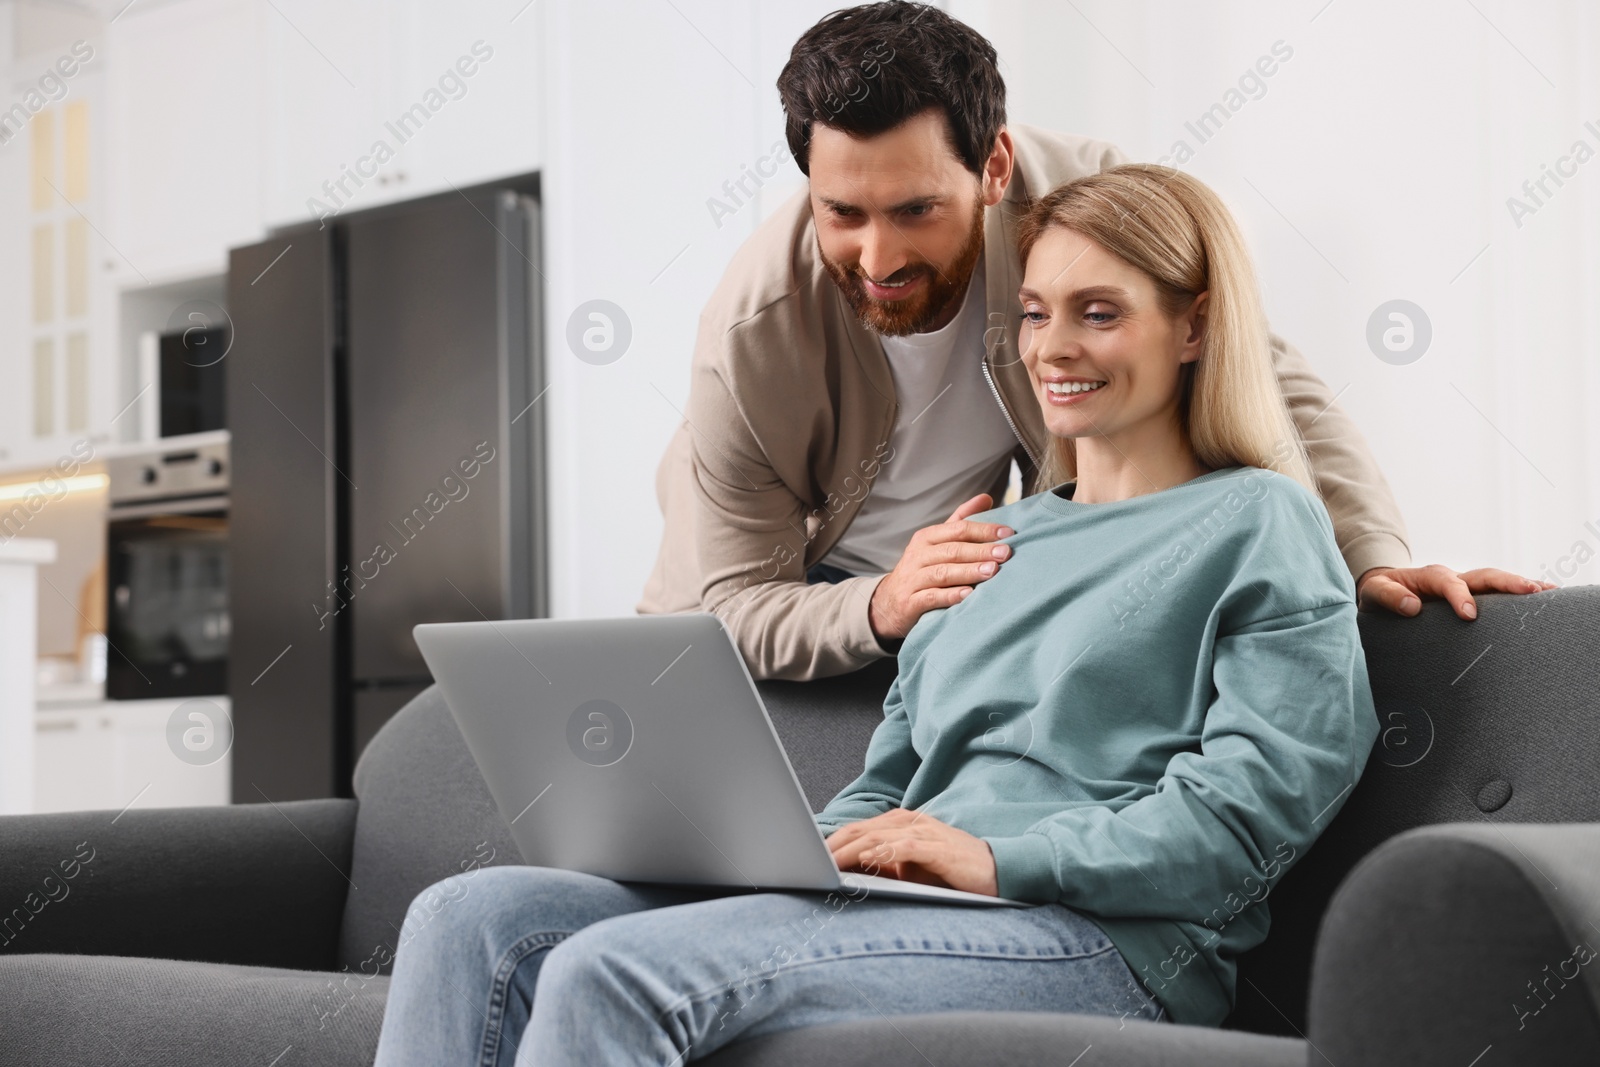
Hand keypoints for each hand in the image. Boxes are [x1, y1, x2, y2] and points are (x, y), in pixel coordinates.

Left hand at [824, 808, 998, 896]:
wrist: (999, 871)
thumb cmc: (953, 872)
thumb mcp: (913, 870)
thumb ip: (886, 867)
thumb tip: (851, 874)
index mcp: (902, 824)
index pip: (860, 830)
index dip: (833, 842)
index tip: (810, 856)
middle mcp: (910, 822)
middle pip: (862, 830)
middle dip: (833, 845)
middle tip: (808, 860)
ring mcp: (924, 832)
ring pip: (878, 837)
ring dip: (849, 850)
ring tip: (827, 863)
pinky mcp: (937, 848)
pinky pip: (904, 848)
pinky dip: (882, 853)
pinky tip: (865, 861)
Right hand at [868, 495, 1013, 640]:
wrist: (889, 603)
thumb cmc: (922, 569)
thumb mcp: (937, 542)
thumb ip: (960, 521)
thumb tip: (986, 498)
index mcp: (927, 537)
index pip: (958, 529)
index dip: (983, 530)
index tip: (1008, 533)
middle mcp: (918, 555)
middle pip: (952, 550)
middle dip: (980, 550)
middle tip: (1005, 553)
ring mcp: (913, 579)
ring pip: (943, 572)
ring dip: (969, 571)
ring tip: (992, 571)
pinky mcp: (911, 602)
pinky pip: (931, 597)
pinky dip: (950, 595)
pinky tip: (968, 595)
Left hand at [1356, 564, 1555, 620]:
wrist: (1383, 591)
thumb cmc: (1379, 593)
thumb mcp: (1374, 593)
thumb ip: (1389, 597)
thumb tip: (1413, 607)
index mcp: (1429, 577)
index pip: (1448, 582)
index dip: (1460, 597)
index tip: (1469, 615)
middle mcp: (1452, 578)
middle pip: (1484, 575)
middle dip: (1507, 582)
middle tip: (1531, 592)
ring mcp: (1466, 587)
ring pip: (1497, 583)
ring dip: (1522, 586)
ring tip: (1550, 593)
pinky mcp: (1472, 598)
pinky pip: (1497, 596)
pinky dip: (1519, 595)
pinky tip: (1543, 601)